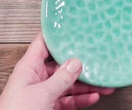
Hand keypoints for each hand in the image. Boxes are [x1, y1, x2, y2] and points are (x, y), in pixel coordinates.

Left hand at [0, 33, 114, 109]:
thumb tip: (75, 63)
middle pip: (60, 65)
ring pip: (67, 84)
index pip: (44, 43)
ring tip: (103, 84)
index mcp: (29, 67)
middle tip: (96, 62)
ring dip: (85, 85)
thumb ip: (61, 78)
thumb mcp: (43, 93)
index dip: (58, 35)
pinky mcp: (47, 106)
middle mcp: (35, 77)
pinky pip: (67, 99)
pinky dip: (80, 99)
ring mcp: (42, 92)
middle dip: (79, 65)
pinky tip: (93, 97)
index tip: (74, 30)